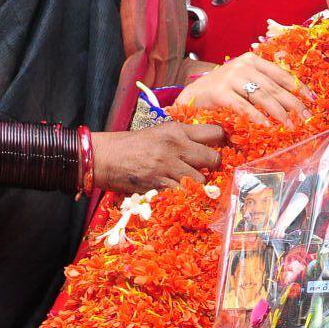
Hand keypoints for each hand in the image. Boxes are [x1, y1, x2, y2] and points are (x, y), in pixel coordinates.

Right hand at [94, 121, 225, 193]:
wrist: (104, 158)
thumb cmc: (131, 146)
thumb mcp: (158, 133)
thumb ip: (182, 138)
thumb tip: (205, 147)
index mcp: (176, 130)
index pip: (215, 132)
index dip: (223, 143)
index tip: (224, 149)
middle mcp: (176, 146)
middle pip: (214, 160)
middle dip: (214, 169)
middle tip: (208, 172)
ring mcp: (169, 167)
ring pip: (202, 181)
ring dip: (199, 186)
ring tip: (191, 185)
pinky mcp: (161, 185)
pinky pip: (184, 194)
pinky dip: (186, 197)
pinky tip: (181, 195)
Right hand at [177, 52, 312, 127]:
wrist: (192, 95)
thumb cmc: (221, 91)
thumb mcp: (244, 81)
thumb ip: (263, 83)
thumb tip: (291, 99)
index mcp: (252, 60)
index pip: (281, 74)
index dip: (298, 87)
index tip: (312, 101)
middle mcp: (243, 65)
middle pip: (275, 86)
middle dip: (293, 104)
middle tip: (306, 118)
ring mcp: (231, 78)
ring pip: (263, 96)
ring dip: (279, 113)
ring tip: (290, 126)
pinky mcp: (220, 93)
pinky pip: (244, 107)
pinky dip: (257, 117)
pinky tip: (267, 127)